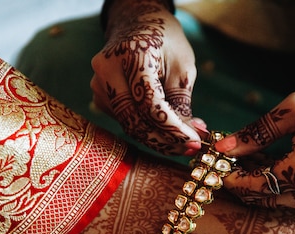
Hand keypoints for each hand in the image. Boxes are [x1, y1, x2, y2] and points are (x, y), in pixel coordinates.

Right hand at [91, 0, 200, 154]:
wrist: (137, 23)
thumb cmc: (165, 41)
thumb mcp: (182, 66)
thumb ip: (183, 103)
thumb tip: (193, 136)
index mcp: (131, 56)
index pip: (150, 105)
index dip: (173, 129)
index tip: (195, 142)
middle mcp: (107, 70)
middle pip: (135, 121)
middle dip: (165, 141)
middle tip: (190, 149)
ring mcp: (99, 84)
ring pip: (129, 126)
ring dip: (157, 139)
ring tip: (183, 141)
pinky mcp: (100, 96)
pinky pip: (124, 121)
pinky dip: (146, 130)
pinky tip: (165, 131)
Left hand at [214, 86, 294, 210]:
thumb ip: (256, 131)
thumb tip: (221, 146)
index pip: (249, 184)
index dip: (225, 173)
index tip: (208, 158)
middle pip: (257, 196)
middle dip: (236, 178)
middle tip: (220, 156)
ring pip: (270, 198)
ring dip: (252, 180)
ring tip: (240, 154)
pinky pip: (286, 195)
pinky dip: (270, 181)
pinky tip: (262, 160)